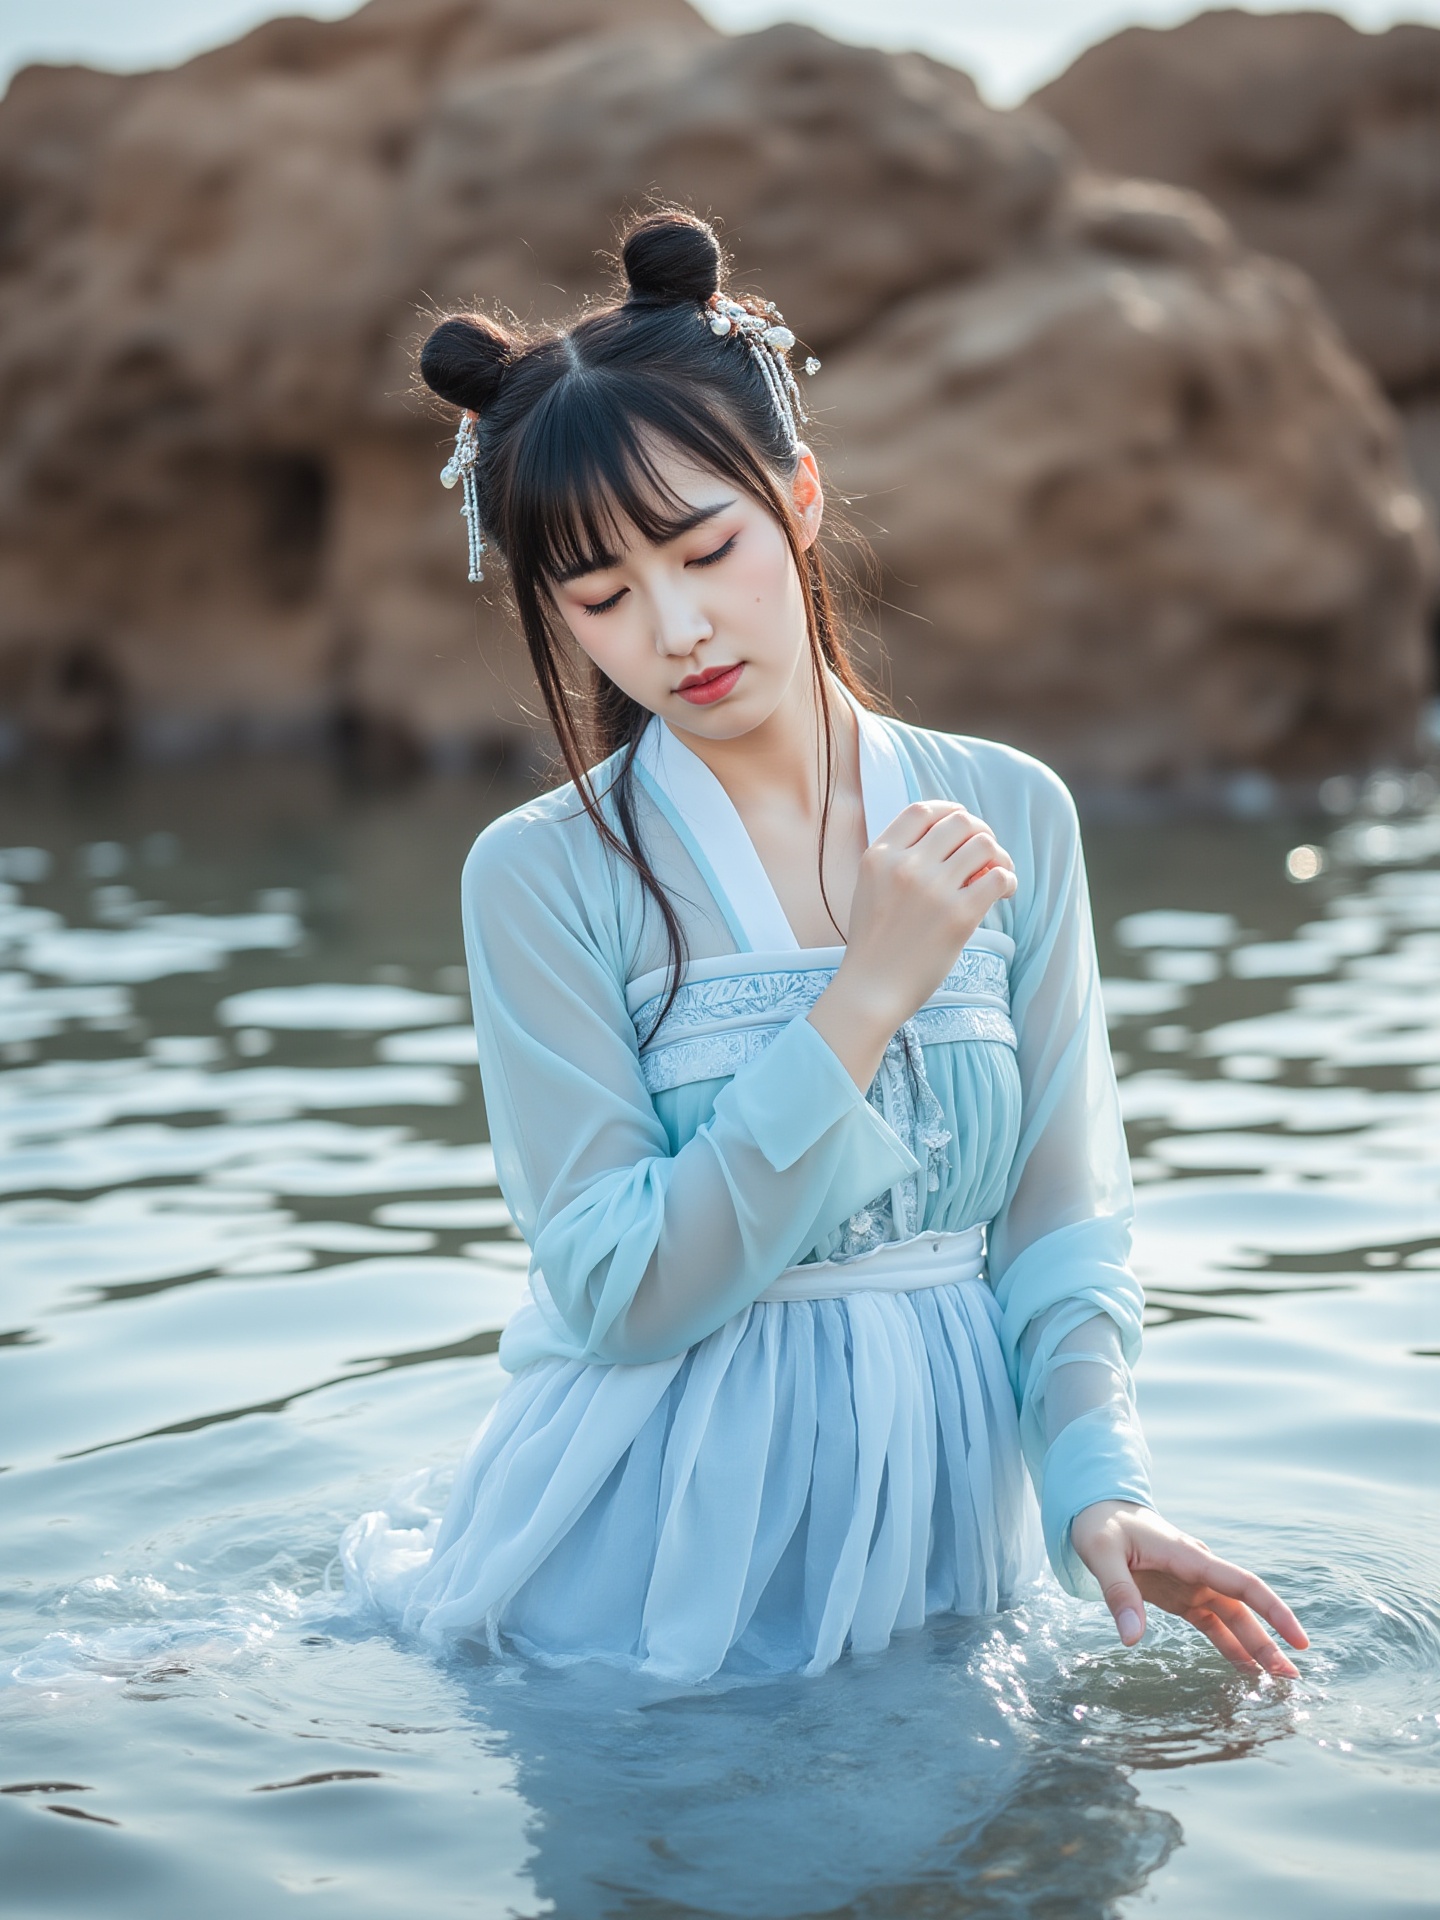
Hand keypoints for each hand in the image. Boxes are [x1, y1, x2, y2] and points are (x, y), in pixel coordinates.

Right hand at [809, 801, 1016, 1088]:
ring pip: (984, 844)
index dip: (950, 812)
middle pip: (960, 822)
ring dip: (999, 856)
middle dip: (980, 833)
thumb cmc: (874, 944)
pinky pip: (998, 877)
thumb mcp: (869, 889)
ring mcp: (933, 889)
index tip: (962, 826)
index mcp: (879, 855)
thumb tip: (945, 841)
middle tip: (986, 856)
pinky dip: (1007, 880)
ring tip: (998, 875)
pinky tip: (1003, 893)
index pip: (922, 810)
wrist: (871, 989)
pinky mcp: (959, 915)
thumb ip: (896, 861)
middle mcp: (905, 865)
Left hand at [1070, 1500, 1307, 1677]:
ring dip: (1255, 1648)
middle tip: (1293, 1678)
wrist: (1098, 1508)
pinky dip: (1230, 1647)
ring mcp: (1192, 1585)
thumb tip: (1132, 1639)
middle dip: (1269, 1642)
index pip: (1242, 1583)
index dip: (1274, 1610)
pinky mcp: (1181, 1597)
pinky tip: (1246, 1670)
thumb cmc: (1100, 1525)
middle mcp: (1199, 1571)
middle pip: (1243, 1608)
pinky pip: (1213, 1625)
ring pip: (1233, 1619)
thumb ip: (1118, 1593)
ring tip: (1277, 1681)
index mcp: (1188, 1556)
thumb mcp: (1101, 1553)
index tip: (1298, 1639)